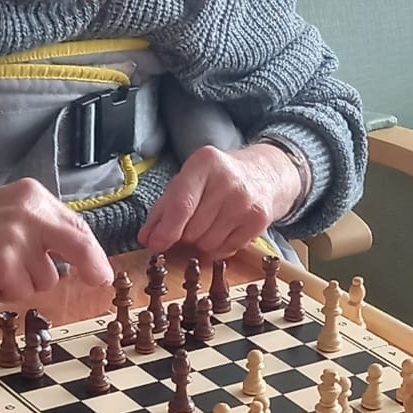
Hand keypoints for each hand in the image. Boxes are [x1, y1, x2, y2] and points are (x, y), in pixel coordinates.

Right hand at [0, 178, 113, 302]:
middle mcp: (29, 213)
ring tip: (0, 268)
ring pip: (46, 278)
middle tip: (98, 280)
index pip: (76, 225)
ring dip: (26, 282)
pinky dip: (6, 292)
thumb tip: (83, 257)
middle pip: (78, 245)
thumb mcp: (15, 212)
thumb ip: (46, 228)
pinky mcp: (3, 262)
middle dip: (92, 266)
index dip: (93, 252)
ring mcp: (16, 238)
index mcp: (34, 197)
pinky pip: (21, 291)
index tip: (102, 271)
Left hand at [139, 143, 301, 258]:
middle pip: (193, 230)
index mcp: (205, 163)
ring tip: (210, 224)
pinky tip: (224, 229)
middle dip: (185, 235)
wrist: (264, 175)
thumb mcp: (186, 182)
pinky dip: (219, 247)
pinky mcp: (259, 220)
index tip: (156, 244)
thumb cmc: (216, 180)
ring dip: (202, 242)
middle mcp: (228, 180)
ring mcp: (246, 201)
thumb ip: (163, 210)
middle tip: (191, 223)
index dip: (166, 230)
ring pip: (208, 244)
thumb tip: (147, 238)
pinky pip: (226, 250)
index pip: (181, 205)